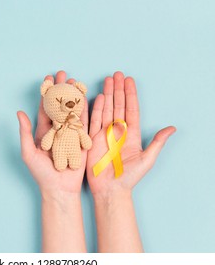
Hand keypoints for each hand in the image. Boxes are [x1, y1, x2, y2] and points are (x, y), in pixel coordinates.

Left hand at [17, 70, 88, 251]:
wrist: (60, 188)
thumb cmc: (42, 173)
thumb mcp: (29, 153)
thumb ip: (25, 132)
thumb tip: (19, 112)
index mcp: (43, 131)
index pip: (44, 108)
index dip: (45, 93)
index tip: (47, 79)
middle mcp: (57, 130)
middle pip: (59, 104)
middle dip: (60, 89)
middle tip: (62, 73)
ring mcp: (69, 133)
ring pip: (72, 110)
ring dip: (73, 95)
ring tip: (75, 81)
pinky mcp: (81, 139)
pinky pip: (84, 122)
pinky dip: (86, 108)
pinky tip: (87, 97)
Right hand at [86, 71, 175, 196]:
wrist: (110, 189)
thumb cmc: (129, 177)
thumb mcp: (147, 159)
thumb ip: (157, 142)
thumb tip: (172, 128)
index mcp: (131, 134)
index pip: (131, 110)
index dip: (130, 95)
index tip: (129, 80)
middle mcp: (117, 131)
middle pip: (118, 105)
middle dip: (118, 89)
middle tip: (117, 74)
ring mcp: (104, 134)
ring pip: (106, 109)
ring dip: (108, 94)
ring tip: (108, 80)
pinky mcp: (92, 139)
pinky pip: (94, 121)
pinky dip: (97, 109)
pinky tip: (99, 97)